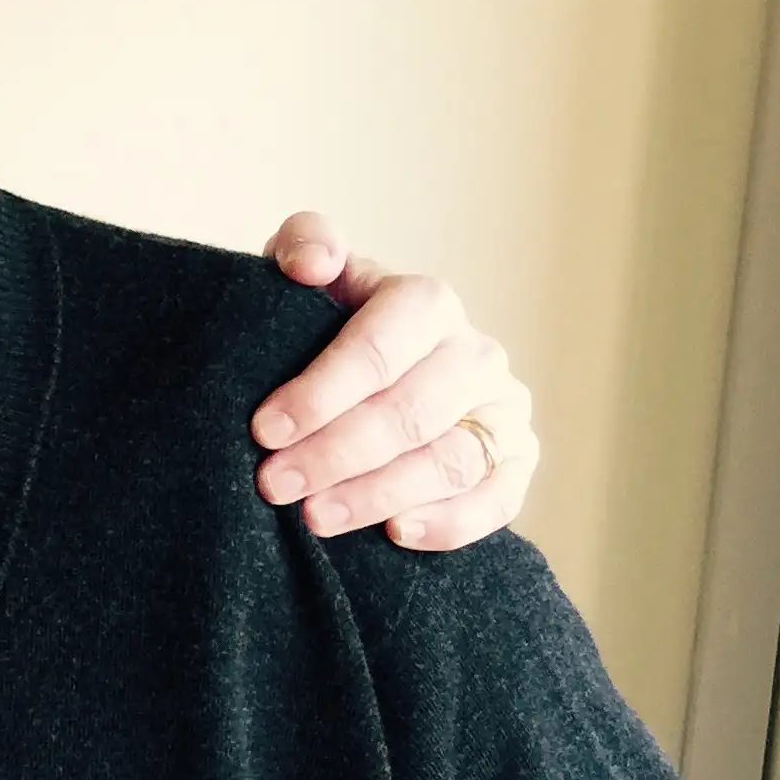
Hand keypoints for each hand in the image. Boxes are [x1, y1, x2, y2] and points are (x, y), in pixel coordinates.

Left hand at [248, 213, 536, 548]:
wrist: (372, 370)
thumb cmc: (329, 321)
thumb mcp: (311, 274)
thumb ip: (304, 245)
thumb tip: (310, 263)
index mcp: (427, 302)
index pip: (379, 349)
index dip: (320, 392)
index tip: (264, 430)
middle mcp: (476, 352)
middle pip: (412, 412)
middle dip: (337, 453)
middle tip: (275, 485)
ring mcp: (502, 408)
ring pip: (451, 460)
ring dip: (380, 494)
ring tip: (314, 517)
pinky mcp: (515, 460)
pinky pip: (499, 498)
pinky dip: (452, 522)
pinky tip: (396, 534)